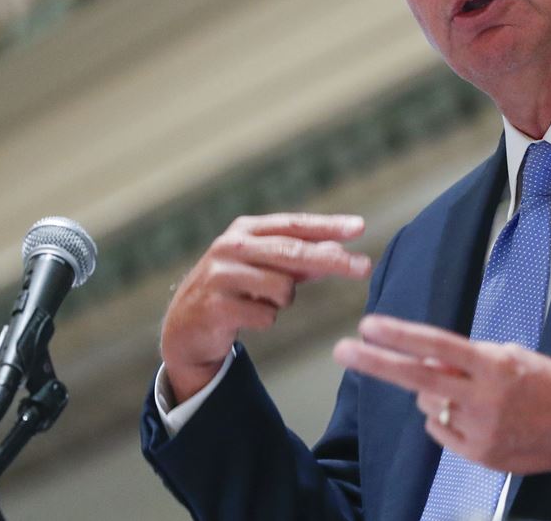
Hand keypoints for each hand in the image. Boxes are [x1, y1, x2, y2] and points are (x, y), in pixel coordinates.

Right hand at [161, 213, 369, 402]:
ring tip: (262, 300)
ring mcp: (221, 275)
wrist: (185, 326)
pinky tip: (246, 316)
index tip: (359, 228)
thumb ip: (301, 260)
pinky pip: (266, 315)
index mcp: (246, 230)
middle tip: (365, 267)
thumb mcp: (266, 268)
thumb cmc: (236, 289)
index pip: (294, 225)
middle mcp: (232, 246)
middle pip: (293, 252)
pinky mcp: (215, 306)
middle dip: (332, 260)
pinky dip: (265, 318)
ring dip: (283, 300)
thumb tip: (340, 252)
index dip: (328, 226)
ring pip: (282, 288)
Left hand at [333, 315, 550, 488]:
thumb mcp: (513, 356)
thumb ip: (469, 359)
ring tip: (473, 393)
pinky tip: (477, 415)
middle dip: (376, 363)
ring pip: (429, 405)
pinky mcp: (478, 456)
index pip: (438, 345)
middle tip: (342, 349)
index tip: (370, 325)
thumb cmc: (547, 383)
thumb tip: (426, 361)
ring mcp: (479, 431)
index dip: (401, 335)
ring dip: (435, 394)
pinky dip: (447, 419)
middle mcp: (484, 399)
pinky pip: (441, 430)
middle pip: (418, 378)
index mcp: (495, 366)